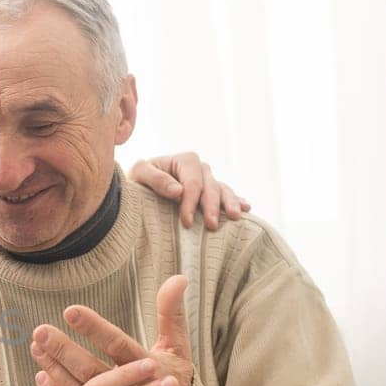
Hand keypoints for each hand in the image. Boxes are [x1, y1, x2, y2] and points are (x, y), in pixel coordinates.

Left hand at [30, 276, 194, 385]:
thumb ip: (172, 313)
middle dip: (65, 350)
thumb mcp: (178, 347)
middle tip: (40, 331)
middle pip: (91, 370)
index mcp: (148, 368)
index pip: (117, 344)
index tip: (70, 310)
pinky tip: (41, 373)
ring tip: (37, 346)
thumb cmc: (175, 380)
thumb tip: (178, 278)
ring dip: (55, 367)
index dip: (94, 328)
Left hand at [131, 153, 249, 230]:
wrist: (141, 185)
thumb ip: (156, 180)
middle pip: (211, 188)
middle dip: (212, 207)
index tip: (186, 222)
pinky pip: (227, 194)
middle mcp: (201, 168)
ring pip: (223, 190)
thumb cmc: (138, 179)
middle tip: (211, 225)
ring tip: (236, 216)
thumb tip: (179, 191)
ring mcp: (209, 179)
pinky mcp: (212, 190)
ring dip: (231, 203)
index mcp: (185, 160)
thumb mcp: (139, 174)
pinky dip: (237, 200)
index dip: (190, 203)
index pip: (192, 184)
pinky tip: (246, 207)